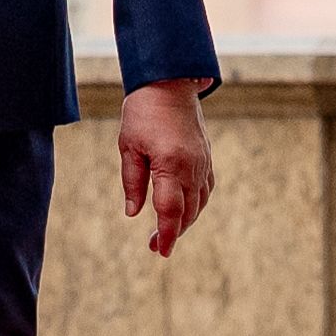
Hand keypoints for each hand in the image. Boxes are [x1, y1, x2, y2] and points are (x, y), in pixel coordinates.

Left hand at [118, 80, 212, 257]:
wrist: (171, 83)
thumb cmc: (143, 112)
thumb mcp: (128, 146)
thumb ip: (133, 182)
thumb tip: (133, 214)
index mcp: (170, 165)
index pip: (170, 210)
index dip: (167, 234)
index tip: (161, 252)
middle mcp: (192, 167)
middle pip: (187, 212)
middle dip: (173, 232)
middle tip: (155, 246)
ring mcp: (203, 162)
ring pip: (199, 203)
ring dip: (185, 221)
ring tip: (167, 232)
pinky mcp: (207, 157)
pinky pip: (206, 189)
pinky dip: (196, 204)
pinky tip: (185, 210)